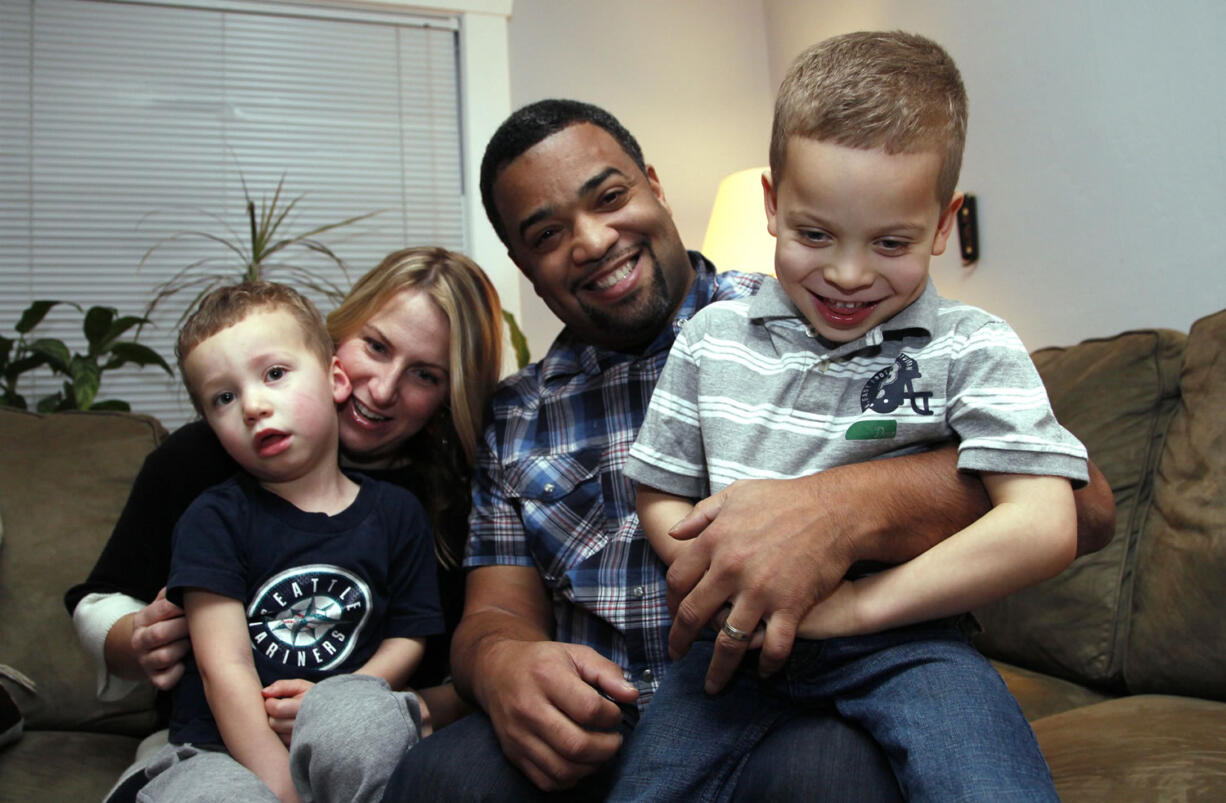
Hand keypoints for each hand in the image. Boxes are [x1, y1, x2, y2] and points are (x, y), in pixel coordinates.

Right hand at [131, 587, 189, 690]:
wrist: (147, 649)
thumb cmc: (165, 621)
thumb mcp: (163, 604)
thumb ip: (172, 593)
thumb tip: (192, 581)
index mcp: (142, 619)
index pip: (162, 608)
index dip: (182, 606)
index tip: (196, 606)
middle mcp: (139, 641)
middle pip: (161, 633)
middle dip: (183, 628)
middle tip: (198, 626)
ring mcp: (145, 662)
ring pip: (165, 656)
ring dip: (183, 649)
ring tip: (193, 643)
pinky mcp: (154, 679)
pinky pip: (166, 680)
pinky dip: (178, 673)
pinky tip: (185, 664)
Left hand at [262, 678, 314, 746]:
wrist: (335, 715)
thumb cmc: (316, 697)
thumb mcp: (302, 686)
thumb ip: (282, 686)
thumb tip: (264, 692)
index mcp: (305, 707)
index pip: (275, 708)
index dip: (270, 702)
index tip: (274, 699)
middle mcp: (305, 725)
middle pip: (274, 723)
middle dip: (272, 715)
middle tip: (280, 709)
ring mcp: (303, 739)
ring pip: (276, 735)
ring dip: (277, 727)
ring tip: (286, 718)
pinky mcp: (300, 748)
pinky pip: (281, 744)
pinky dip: (281, 736)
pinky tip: (288, 729)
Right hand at [476, 640, 637, 790]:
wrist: (497, 671)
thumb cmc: (543, 662)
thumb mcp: (576, 654)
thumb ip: (607, 672)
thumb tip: (631, 695)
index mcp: (546, 676)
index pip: (589, 709)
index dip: (612, 716)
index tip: (615, 714)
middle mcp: (528, 708)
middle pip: (576, 745)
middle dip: (607, 748)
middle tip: (614, 740)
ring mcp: (518, 735)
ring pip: (562, 769)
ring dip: (591, 767)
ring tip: (599, 752)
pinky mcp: (513, 754)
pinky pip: (546, 781)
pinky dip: (570, 779)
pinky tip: (578, 762)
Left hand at [666, 477, 855, 692]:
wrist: (835, 510)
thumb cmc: (785, 499)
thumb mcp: (736, 494)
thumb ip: (702, 515)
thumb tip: (674, 533)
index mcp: (714, 541)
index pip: (677, 580)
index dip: (670, 601)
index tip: (673, 613)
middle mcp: (731, 570)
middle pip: (693, 615)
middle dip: (680, 641)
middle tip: (677, 655)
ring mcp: (760, 592)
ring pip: (728, 642)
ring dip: (718, 669)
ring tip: (713, 685)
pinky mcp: (791, 607)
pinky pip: (774, 647)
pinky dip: (767, 665)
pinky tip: (763, 672)